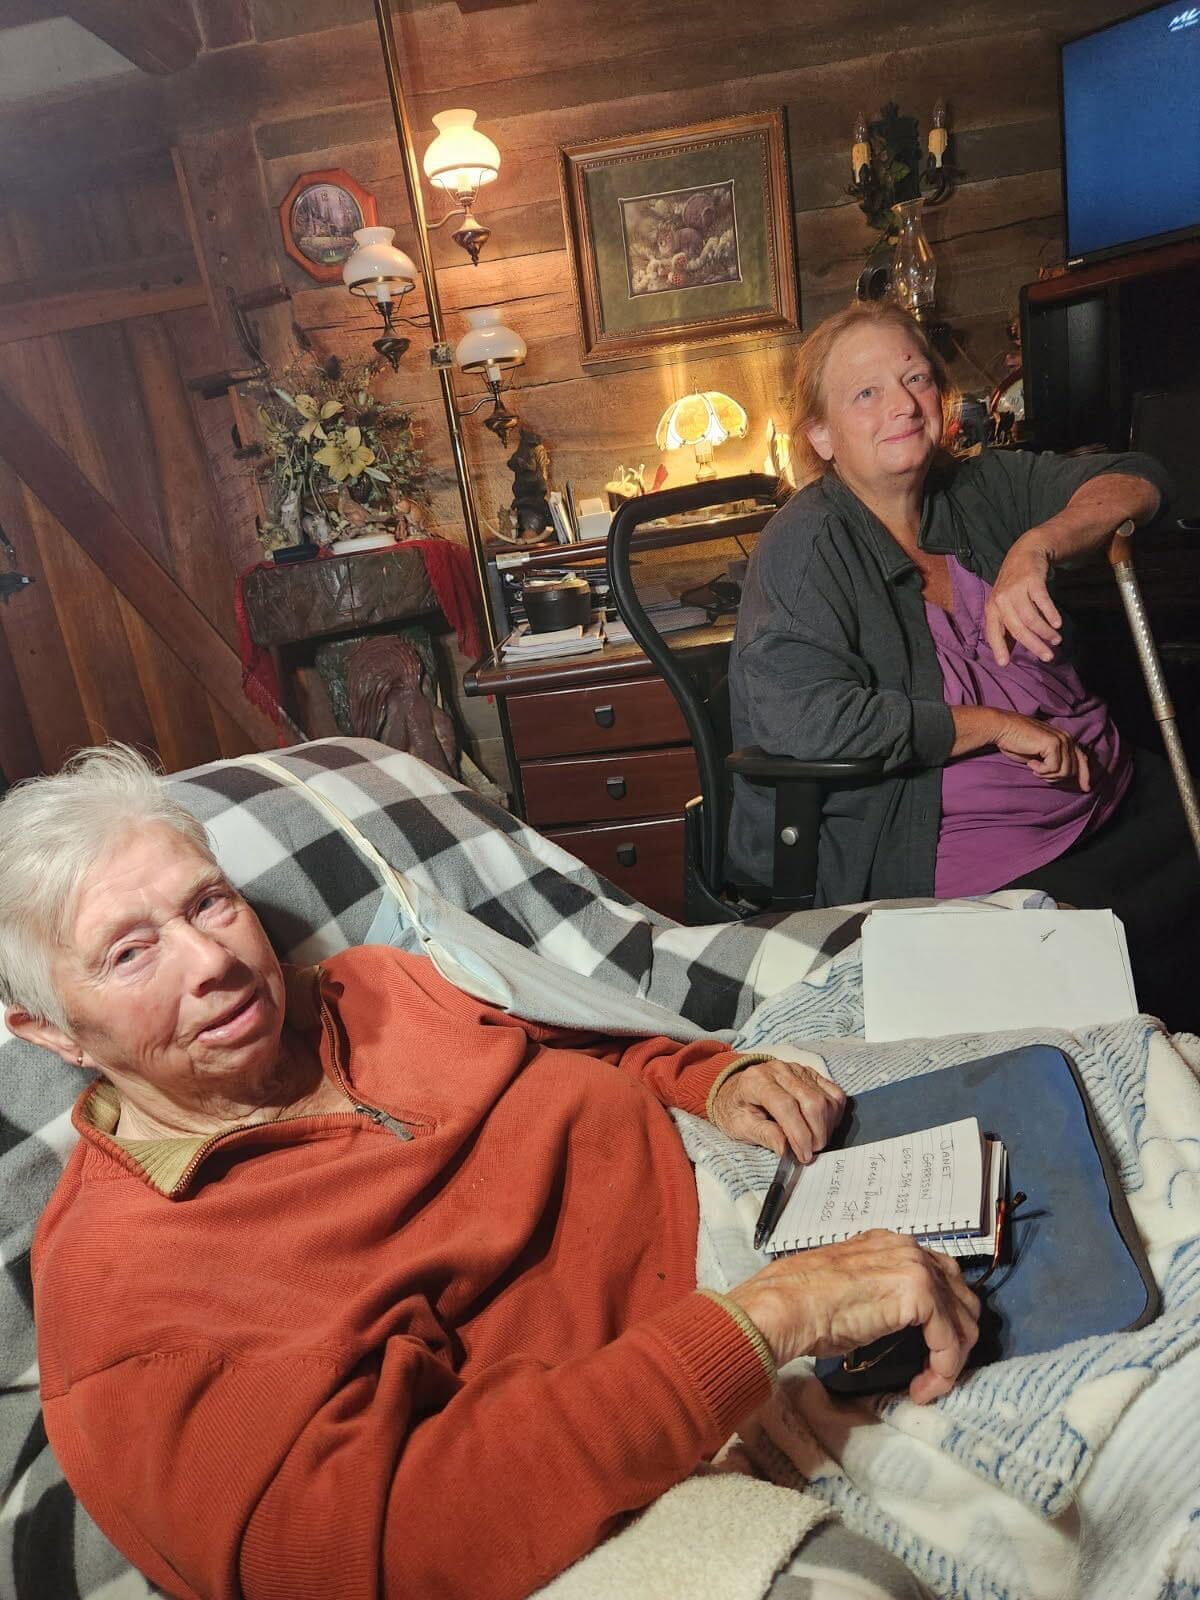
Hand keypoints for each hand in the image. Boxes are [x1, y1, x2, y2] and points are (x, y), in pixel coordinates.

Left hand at [710, 1059, 845, 1162]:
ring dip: (826, 1127)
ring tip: (814, 1142)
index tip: (804, 1155)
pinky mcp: (811, 1074)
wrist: (736, 1090)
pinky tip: (822, 1126)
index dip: (799, 1134)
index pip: (786, 1106)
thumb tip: (787, 1150)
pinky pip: (834, 1093)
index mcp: (757, 1081)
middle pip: (811, 1102)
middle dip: (816, 1133)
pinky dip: (834, 1114)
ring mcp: (798, 1069)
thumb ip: (764, 1136)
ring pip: (825, 1099)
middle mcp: (779, 1071)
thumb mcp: (741, 1127)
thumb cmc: (737, 1110)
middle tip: (811, 1152)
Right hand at [726, 1230, 980, 1404]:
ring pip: (963, 1319)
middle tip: (934, 1371)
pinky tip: (921, 1388)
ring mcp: (916, 1266)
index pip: (938, 1278)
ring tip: (927, 1385)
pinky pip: (950, 1339)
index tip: (926, 1353)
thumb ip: (879, 1294)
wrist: (785, 1307)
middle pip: (960, 1295)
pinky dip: (944, 1369)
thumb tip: (889, 1318)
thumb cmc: (801, 1304)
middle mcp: (909, 1248)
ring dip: (951, 1358)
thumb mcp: (849, 1290)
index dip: (941, 1318)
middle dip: (955, 1337)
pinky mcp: (919, 1292)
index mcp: (889, 1245)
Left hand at [985, 534, 1061, 665]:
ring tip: (1056, 640)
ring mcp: (1016, 590)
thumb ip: (1006, 627)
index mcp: (992, 608)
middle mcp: (1001, 600)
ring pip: (1031, 618)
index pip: (993, 632)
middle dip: (1034, 645)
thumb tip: (1006, 655)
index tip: (1005, 663)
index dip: (998, 648)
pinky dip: (1051, 614)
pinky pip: (1042, 601)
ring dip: (1045, 632)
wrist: (1024, 553)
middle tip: (1047, 657)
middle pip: (1017, 628)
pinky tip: (1058, 623)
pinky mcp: (1032, 581)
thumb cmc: (1013, 586)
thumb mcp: (1004, 605)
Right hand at [995, 711, 1089, 790]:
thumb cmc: (1015, 742)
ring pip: (1064, 771)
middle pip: (1073, 770)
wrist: (1002, 728)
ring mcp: (1061, 740)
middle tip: (1038, 773)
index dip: (1085, 775)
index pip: (1082, 759)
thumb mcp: (1038, 755)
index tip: (1085, 788)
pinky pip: (1053, 768)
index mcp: (1065, 740)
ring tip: (1034, 767)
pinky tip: (1031, 763)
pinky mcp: (1053, 744)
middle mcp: (1066, 738)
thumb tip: (1063, 776)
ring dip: (1047, 775)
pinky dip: (1041, 770)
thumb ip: (1052, 762)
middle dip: (1055, 778)